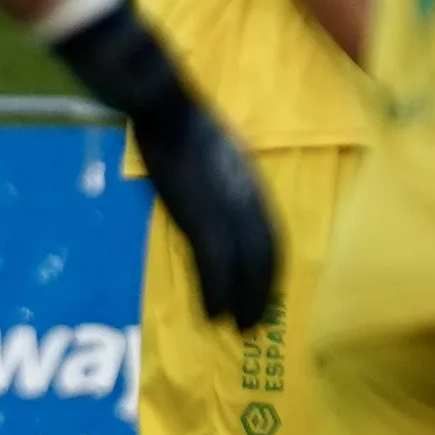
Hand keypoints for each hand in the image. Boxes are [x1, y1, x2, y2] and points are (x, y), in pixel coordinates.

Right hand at [45, 0, 281, 328]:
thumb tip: (221, 205)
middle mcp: (246, 199)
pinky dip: (214, 293)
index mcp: (251, 184)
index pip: (271, 237)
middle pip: (263, 257)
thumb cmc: (184, 121)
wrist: (164, 106)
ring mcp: (223, 208)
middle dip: (259, 294)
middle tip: (254, 326)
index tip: (267, 295)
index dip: (270, 271)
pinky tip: (211, 314)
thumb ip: (225, 182)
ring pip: (240, 266)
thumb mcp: (218, 153)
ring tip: (235, 329)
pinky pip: (212, 264)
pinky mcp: (198, 214)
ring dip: (239, 301)